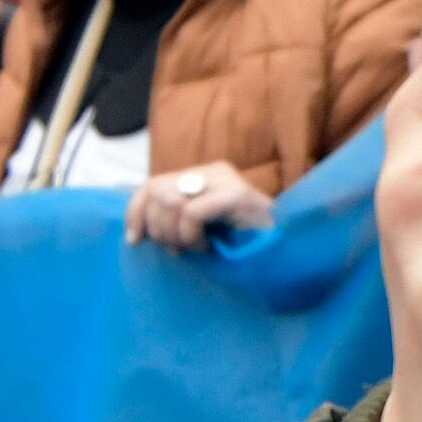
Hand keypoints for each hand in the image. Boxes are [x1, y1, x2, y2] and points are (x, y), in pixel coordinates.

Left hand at [126, 162, 275, 250]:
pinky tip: (209, 246)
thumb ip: (176, 221)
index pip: (152, 184)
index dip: (136, 211)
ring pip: (170, 200)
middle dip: (156, 227)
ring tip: (196, 247)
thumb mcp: (202, 230)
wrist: (286, 250)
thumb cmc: (245, 245)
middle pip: (155, 189)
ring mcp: (225, 181)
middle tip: (176, 249)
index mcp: (203, 177)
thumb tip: (136, 230)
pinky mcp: (236, 195)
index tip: (134, 240)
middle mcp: (213, 171)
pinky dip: (191, 236)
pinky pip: (191, 213)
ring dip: (175, 234)